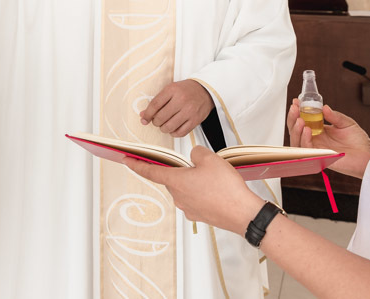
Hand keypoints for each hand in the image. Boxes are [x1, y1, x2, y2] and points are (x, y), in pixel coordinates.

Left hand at [123, 146, 262, 232]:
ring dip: (193, 181)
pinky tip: (216, 189)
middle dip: (182, 170)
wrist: (243, 214)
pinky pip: (196, 199)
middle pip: (173, 179)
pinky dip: (202, 192)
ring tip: (214, 177)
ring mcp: (188, 208)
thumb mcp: (210, 159)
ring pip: (185, 189)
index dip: (137, 165)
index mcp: (176, 181)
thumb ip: (197, 153)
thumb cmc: (226, 188)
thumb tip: (194, 157)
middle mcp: (178, 196)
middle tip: (199, 165)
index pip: (151, 171)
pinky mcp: (200, 215)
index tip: (126, 160)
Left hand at [140, 80, 213, 136]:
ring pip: (169, 127)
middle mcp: (181, 100)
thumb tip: (143, 115)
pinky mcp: (195, 120)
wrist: (206, 90)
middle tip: (157, 120)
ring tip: (165, 124)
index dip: (147, 114)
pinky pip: (180, 132)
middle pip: (161, 117)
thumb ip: (157, 102)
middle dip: (155, 122)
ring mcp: (189, 111)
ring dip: (163, 128)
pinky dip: (173, 133)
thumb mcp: (170, 90)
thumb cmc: (186, 90)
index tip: (144, 119)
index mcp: (172, 90)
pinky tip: (173, 128)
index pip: (155, 105)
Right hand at [287, 98, 369, 178]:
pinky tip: (306, 130)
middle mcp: (315, 141)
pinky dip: (304, 140)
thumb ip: (334, 116)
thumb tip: (323, 107)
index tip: (296, 102)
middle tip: (295, 108)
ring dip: (295, 130)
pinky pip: (306, 150)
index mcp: (319, 132)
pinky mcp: (319, 158)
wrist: (368, 155)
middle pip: (296, 131)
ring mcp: (316, 150)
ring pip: (296, 141)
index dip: (297, 112)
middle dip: (292, 119)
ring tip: (299, 119)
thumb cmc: (359, 141)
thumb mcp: (346, 123)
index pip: (303, 121)